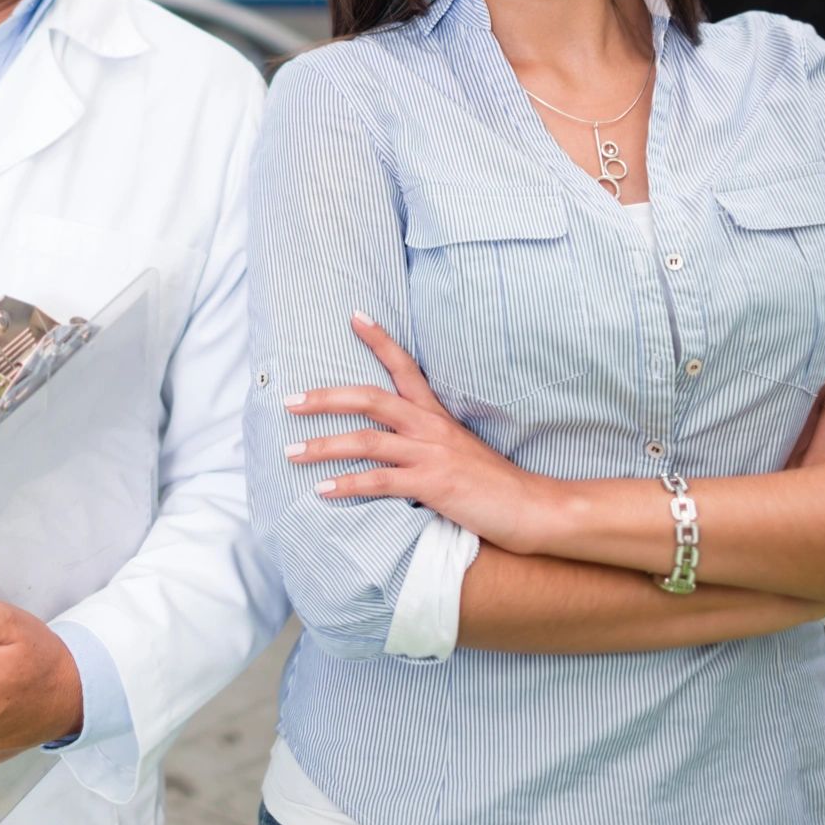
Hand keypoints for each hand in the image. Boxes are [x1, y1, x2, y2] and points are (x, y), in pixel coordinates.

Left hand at [283, 313, 563, 554]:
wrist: (535, 508)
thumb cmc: (496, 486)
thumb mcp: (460, 453)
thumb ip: (429, 445)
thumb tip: (397, 448)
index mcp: (438, 416)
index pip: (406, 367)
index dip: (379, 340)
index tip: (355, 316)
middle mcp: (431, 427)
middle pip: (369, 398)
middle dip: (325, 398)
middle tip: (289, 400)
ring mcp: (431, 454)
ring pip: (366, 440)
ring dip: (323, 445)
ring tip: (292, 452)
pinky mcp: (433, 483)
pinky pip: (380, 481)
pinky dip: (348, 485)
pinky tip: (323, 491)